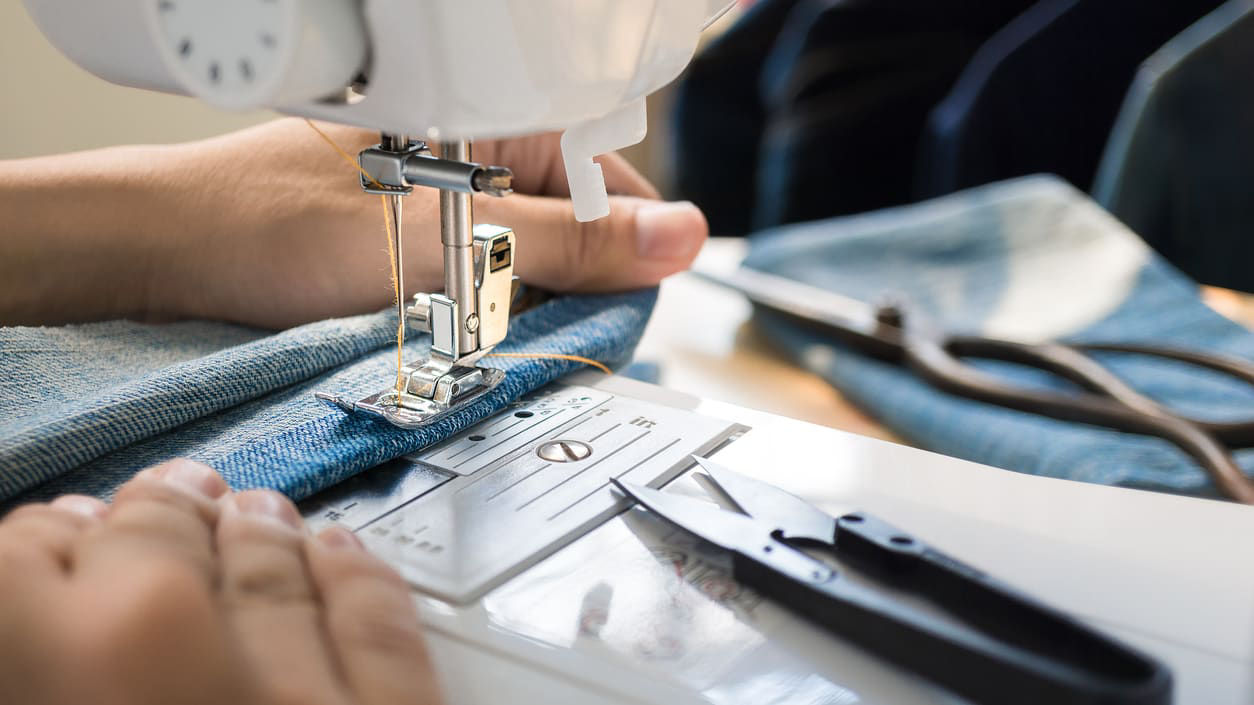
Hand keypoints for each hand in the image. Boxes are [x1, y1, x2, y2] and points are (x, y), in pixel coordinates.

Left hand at [0, 118, 705, 327]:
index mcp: (496, 124)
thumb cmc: (274, 226)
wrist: (166, 256)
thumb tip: (680, 236)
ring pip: (531, 267)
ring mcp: (448, 204)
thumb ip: (565, 244)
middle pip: (577, 232)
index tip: (610, 312)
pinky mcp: (420, 247)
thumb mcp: (439, 241)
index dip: (622, 251)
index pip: (613, 184)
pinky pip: (484, 285)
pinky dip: (479, 319)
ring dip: (516, 311)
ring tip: (463, 329)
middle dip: (563, 290)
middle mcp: (479, 158)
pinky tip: (444, 333)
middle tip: (515, 327)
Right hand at [0, 460, 441, 704]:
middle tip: (159, 495)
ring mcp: (300, 703)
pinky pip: (376, 629)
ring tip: (252, 506)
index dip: (40, 545)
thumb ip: (47, 669)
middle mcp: (175, 676)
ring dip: (255, 532)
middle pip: (153, 548)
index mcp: (64, 678)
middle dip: (153, 515)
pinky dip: (354, 577)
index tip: (55, 536)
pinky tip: (341, 551)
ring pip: (268, 574)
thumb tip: (56, 631)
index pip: (21, 569)